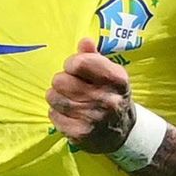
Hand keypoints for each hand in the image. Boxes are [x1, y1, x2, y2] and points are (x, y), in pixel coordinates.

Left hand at [45, 38, 135, 153]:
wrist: (122, 131)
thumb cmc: (110, 95)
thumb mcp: (109, 74)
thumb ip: (94, 56)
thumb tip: (85, 41)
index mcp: (117, 80)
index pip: (80, 63)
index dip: (71, 63)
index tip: (73, 68)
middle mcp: (107, 99)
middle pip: (62, 80)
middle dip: (62, 81)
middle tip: (69, 85)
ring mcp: (93, 118)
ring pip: (54, 97)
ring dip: (56, 96)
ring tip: (66, 97)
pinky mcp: (81, 134)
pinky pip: (53, 115)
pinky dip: (56, 112)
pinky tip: (66, 113)